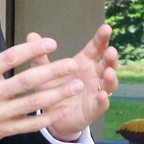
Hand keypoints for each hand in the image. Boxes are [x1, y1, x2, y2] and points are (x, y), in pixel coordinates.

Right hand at [0, 22, 85, 143]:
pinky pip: (29, 124)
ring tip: (77, 85)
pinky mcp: (3, 130)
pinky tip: (64, 108)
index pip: (9, 59)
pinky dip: (48, 117)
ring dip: (57, 94)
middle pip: (26, 82)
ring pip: (32, 104)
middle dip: (52, 72)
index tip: (51, 42)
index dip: (31, 50)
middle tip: (73, 64)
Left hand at [33, 24, 118, 141]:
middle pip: (107, 64)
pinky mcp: (94, 109)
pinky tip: (102, 96)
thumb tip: (31, 35)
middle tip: (111, 51)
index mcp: (84, 63)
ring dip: (111, 78)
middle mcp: (94, 75)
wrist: (52, 116)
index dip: (101, 38)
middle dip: (110, 57)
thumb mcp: (44, 73)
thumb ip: (40, 57)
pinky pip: (101, 104)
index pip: (96, 48)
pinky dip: (103, 100)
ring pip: (109, 83)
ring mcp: (96, 92)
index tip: (106, 28)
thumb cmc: (52, 89)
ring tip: (109, 72)